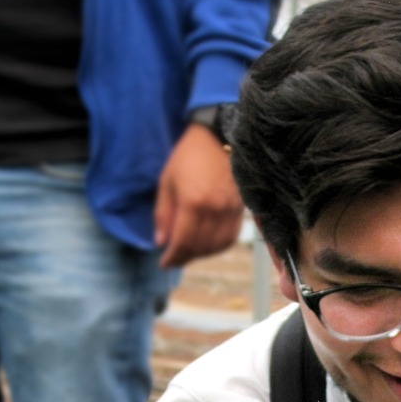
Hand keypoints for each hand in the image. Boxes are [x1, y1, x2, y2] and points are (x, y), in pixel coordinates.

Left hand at [154, 124, 243, 266]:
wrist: (219, 138)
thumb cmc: (188, 157)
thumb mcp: (167, 182)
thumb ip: (163, 214)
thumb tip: (160, 242)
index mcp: (193, 202)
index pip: (182, 242)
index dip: (172, 257)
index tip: (164, 263)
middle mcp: (214, 210)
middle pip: (199, 247)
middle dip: (184, 257)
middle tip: (174, 258)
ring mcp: (229, 211)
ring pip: (215, 246)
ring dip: (200, 254)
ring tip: (188, 252)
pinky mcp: (239, 210)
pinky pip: (229, 238)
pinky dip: (216, 247)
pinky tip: (206, 245)